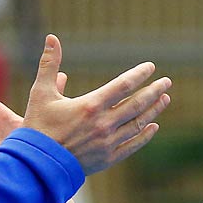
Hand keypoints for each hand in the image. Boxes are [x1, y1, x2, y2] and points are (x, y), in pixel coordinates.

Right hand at [20, 36, 170, 175]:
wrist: (36, 165)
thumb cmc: (37, 126)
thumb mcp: (40, 92)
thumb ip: (48, 64)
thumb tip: (51, 37)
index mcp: (90, 106)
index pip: (123, 86)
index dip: (139, 75)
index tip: (151, 67)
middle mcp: (103, 124)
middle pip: (137, 105)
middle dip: (153, 92)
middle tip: (166, 82)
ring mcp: (107, 143)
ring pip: (138, 124)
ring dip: (153, 111)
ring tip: (165, 99)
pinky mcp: (107, 159)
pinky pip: (132, 145)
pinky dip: (145, 135)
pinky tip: (153, 126)